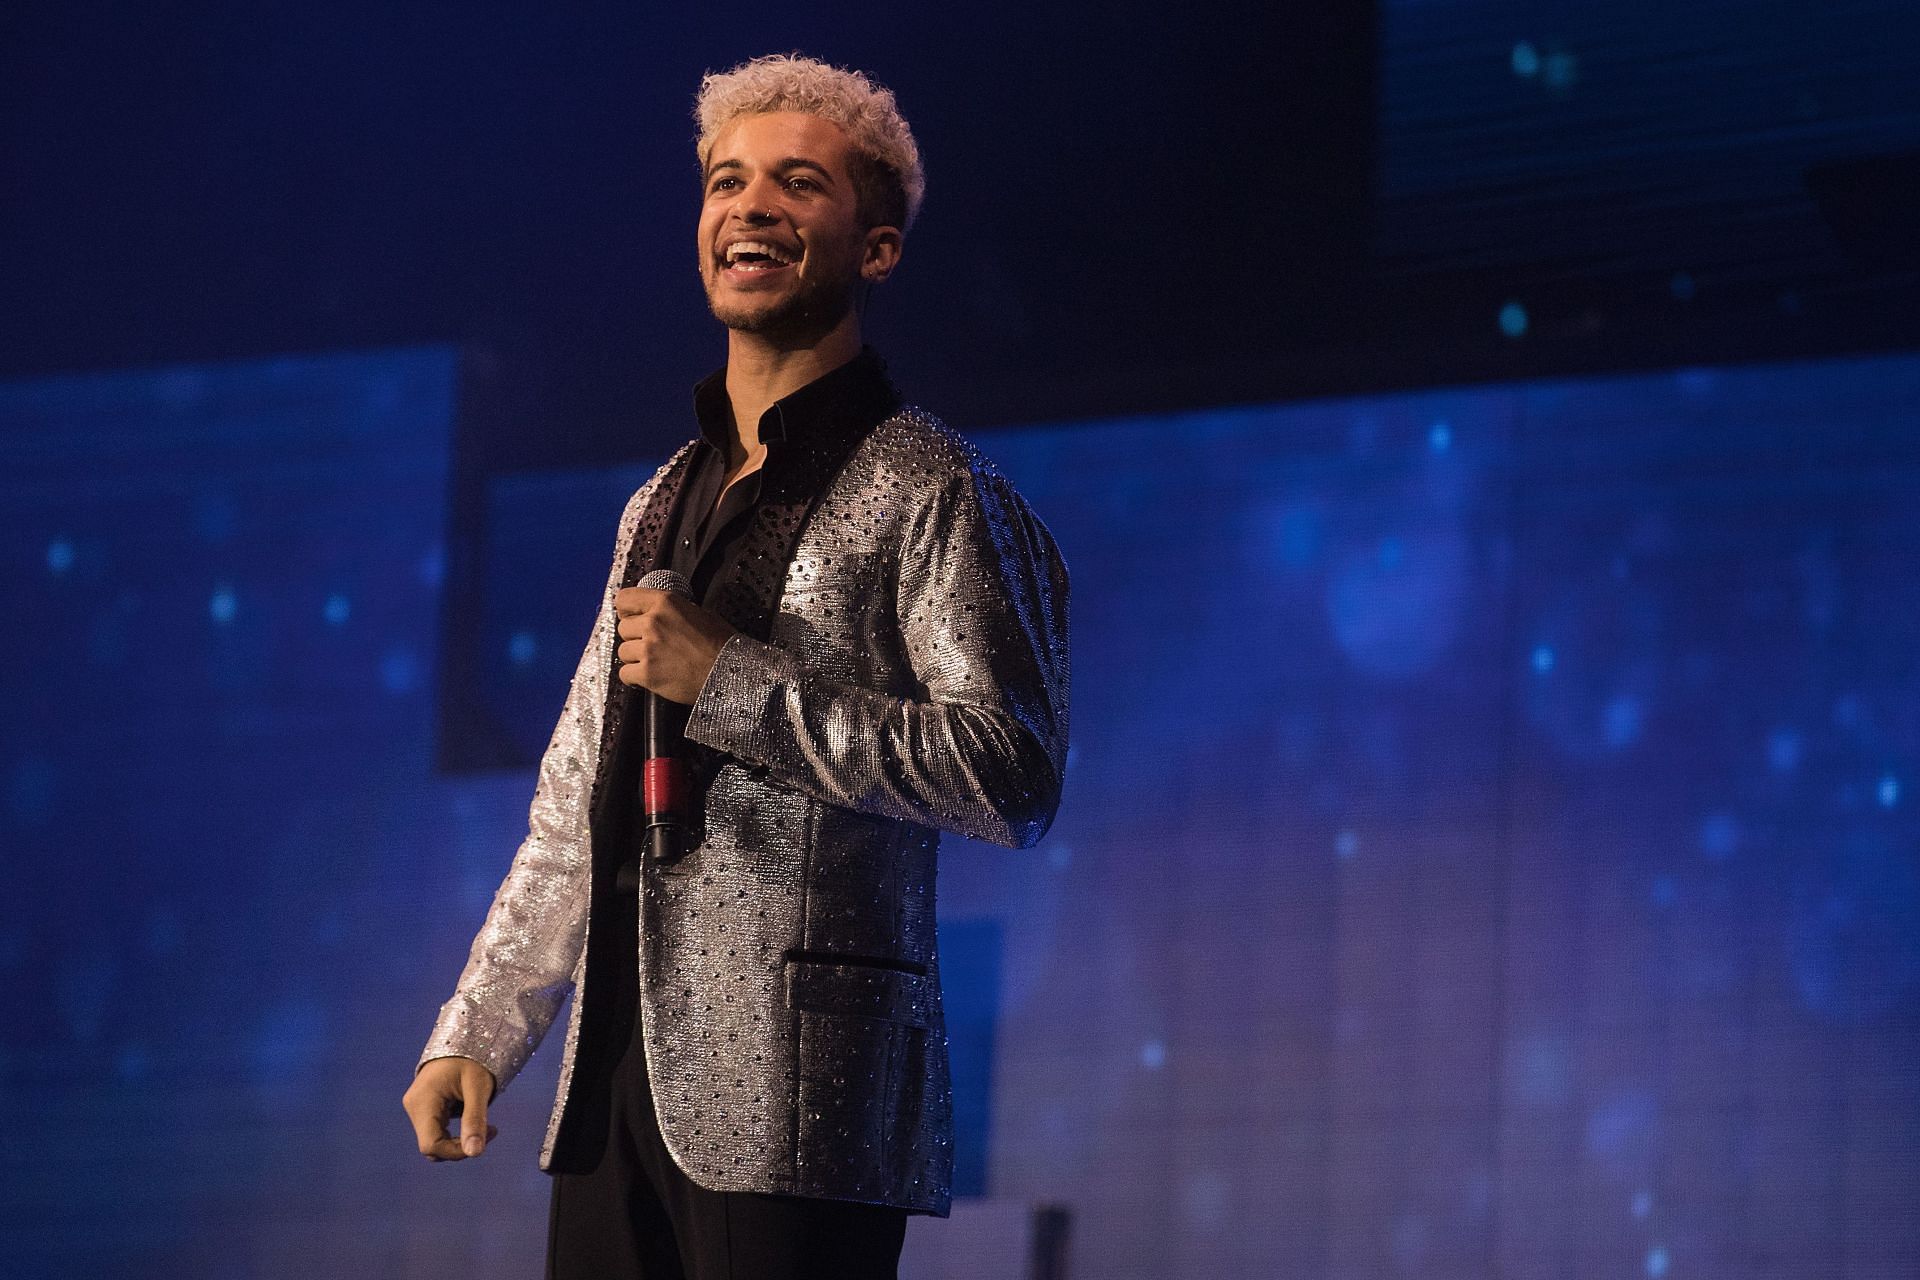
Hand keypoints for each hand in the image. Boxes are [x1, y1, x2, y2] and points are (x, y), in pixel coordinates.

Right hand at [403, 1056, 498, 1160]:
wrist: (464, 1038)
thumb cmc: (473, 1058)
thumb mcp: (478, 1088)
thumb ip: (475, 1119)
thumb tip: (475, 1153)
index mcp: (423, 1101)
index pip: (431, 1145)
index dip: (456, 1151)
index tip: (484, 1139)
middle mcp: (413, 1106)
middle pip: (432, 1145)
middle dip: (461, 1145)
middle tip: (490, 1130)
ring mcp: (416, 1107)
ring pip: (434, 1139)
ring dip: (459, 1139)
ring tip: (485, 1123)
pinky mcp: (423, 1107)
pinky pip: (436, 1130)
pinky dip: (455, 1131)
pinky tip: (472, 1116)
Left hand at [613, 586, 736, 704]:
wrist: (729, 672)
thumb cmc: (720, 644)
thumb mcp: (701, 613)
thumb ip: (674, 610)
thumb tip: (660, 612)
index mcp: (665, 603)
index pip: (624, 599)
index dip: (626, 610)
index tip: (631, 618)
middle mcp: (653, 623)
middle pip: (623, 628)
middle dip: (634, 637)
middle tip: (651, 645)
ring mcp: (648, 649)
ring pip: (622, 652)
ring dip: (635, 658)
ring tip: (654, 662)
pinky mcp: (647, 674)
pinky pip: (625, 674)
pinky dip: (634, 677)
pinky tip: (648, 677)